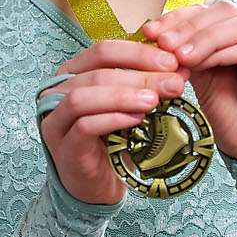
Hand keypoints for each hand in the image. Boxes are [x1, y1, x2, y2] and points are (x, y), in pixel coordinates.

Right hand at [37, 39, 190, 204]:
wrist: (97, 185)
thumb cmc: (112, 141)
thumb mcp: (131, 107)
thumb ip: (149, 87)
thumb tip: (181, 70)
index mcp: (73, 74)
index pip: (103, 50)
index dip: (139, 52)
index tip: (172, 62)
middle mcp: (57, 92)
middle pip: (97, 70)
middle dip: (140, 74)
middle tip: (173, 83)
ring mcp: (56, 120)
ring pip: (84, 96)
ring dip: (123, 95)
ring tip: (154, 101)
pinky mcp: (63, 146)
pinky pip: (84, 125)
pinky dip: (113, 119)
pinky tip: (137, 120)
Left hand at [140, 2, 236, 166]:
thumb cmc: (234, 116)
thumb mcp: (203, 80)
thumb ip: (189, 57)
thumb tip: (159, 40)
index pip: (210, 11)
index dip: (179, 17)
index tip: (151, 32)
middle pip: (225, 10)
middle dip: (188, 24)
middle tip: (161, 41)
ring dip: (202, 36)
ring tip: (177, 54)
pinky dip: (218, 53)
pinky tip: (196, 65)